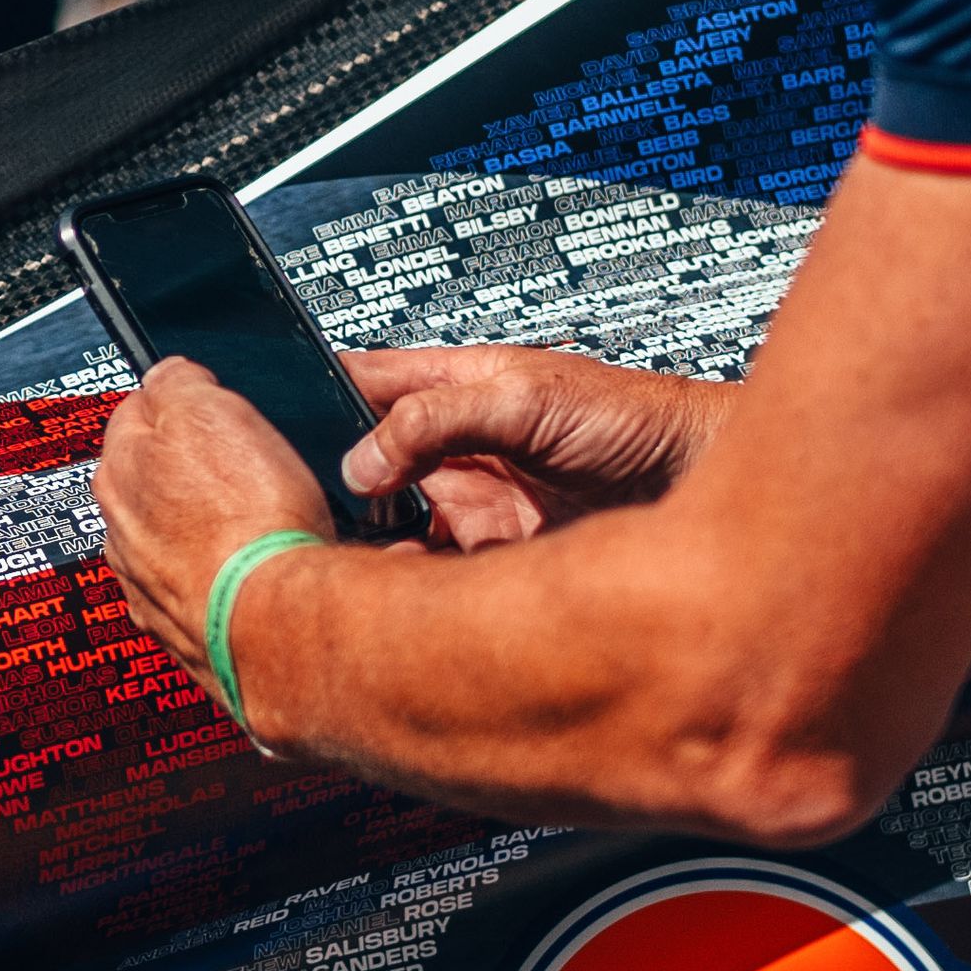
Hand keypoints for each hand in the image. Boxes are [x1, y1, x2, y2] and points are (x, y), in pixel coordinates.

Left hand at [87, 354, 363, 711]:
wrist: (280, 627)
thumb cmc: (248, 524)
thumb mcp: (212, 409)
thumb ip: (177, 382)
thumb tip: (169, 376)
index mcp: (118, 475)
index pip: (139, 416)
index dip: (188, 406)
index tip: (220, 411)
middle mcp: (123, 536)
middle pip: (161, 481)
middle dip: (202, 473)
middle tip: (255, 471)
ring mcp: (152, 589)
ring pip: (186, 540)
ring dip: (221, 531)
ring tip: (272, 528)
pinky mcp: (190, 632)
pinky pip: (214, 590)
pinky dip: (239, 580)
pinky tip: (272, 575)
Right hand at [335, 339, 722, 551]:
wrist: (698, 484)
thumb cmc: (632, 419)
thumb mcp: (527, 399)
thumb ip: (440, 419)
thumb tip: (363, 458)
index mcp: (453, 386)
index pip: (363, 382)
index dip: (314, 397)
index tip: (273, 429)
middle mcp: (453, 445)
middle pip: (364, 462)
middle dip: (331, 486)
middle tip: (300, 511)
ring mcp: (469, 500)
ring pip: (388, 522)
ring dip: (365, 540)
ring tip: (342, 554)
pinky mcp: (490, 553)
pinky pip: (428, 571)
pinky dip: (406, 582)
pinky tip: (395, 588)